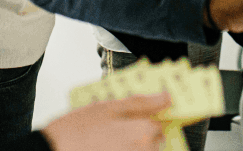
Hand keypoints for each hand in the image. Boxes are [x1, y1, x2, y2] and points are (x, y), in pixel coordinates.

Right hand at [42, 95, 167, 150]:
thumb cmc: (76, 131)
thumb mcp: (108, 107)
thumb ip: (141, 103)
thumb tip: (166, 97)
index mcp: (144, 132)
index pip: (160, 122)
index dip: (146, 115)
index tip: (132, 114)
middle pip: (152, 140)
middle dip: (138, 131)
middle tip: (114, 127)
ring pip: (141, 149)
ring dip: (129, 143)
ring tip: (104, 139)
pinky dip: (120, 148)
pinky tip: (103, 146)